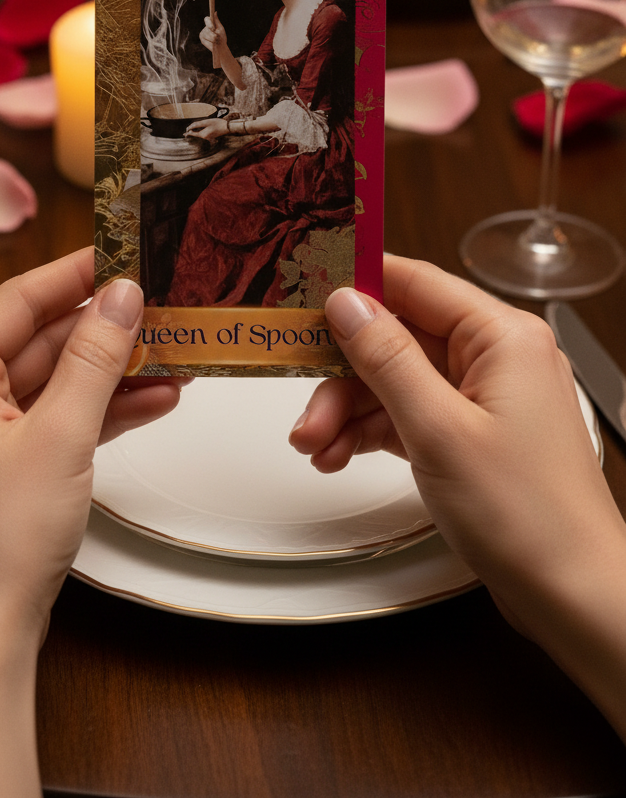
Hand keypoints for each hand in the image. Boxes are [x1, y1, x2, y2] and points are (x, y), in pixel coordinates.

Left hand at [0, 248, 181, 637]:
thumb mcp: (61, 436)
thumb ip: (95, 358)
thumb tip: (122, 296)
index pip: (18, 299)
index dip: (76, 273)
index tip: (123, 252)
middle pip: (40, 339)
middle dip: (106, 329)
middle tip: (162, 305)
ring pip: (56, 381)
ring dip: (113, 371)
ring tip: (175, 354)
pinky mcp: (5, 465)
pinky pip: (58, 418)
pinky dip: (102, 409)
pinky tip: (154, 398)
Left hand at [185, 116, 228, 141]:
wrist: (227, 127)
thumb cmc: (217, 123)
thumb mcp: (206, 122)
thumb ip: (197, 124)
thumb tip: (190, 127)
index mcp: (203, 134)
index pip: (193, 134)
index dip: (188, 132)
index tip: (184, 132)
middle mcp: (206, 138)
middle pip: (196, 135)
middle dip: (191, 134)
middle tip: (185, 135)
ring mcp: (209, 138)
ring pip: (200, 135)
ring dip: (196, 134)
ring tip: (191, 132)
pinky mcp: (212, 137)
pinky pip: (205, 136)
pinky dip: (201, 134)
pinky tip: (201, 133)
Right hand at [198, 13, 227, 55]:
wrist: (221, 46)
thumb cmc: (221, 36)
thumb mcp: (220, 28)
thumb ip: (217, 21)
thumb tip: (215, 12)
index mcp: (209, 23)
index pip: (206, 19)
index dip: (209, 23)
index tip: (213, 28)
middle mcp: (205, 27)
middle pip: (207, 29)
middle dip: (214, 34)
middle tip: (218, 37)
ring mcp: (202, 33)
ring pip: (207, 36)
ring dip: (214, 39)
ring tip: (216, 41)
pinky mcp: (202, 39)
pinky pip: (207, 41)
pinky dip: (211, 43)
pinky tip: (213, 44)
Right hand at [288, 257, 625, 740]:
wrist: (571, 595)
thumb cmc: (529, 516)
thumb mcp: (438, 429)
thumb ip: (386, 358)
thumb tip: (347, 303)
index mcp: (502, 336)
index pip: (415, 282)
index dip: (356, 287)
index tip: (304, 296)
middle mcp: (498, 356)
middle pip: (398, 337)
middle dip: (344, 374)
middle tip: (307, 408)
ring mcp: (487, 397)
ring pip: (398, 379)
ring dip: (351, 409)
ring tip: (318, 446)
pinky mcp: (475, 434)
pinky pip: (411, 413)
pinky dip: (374, 432)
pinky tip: (341, 454)